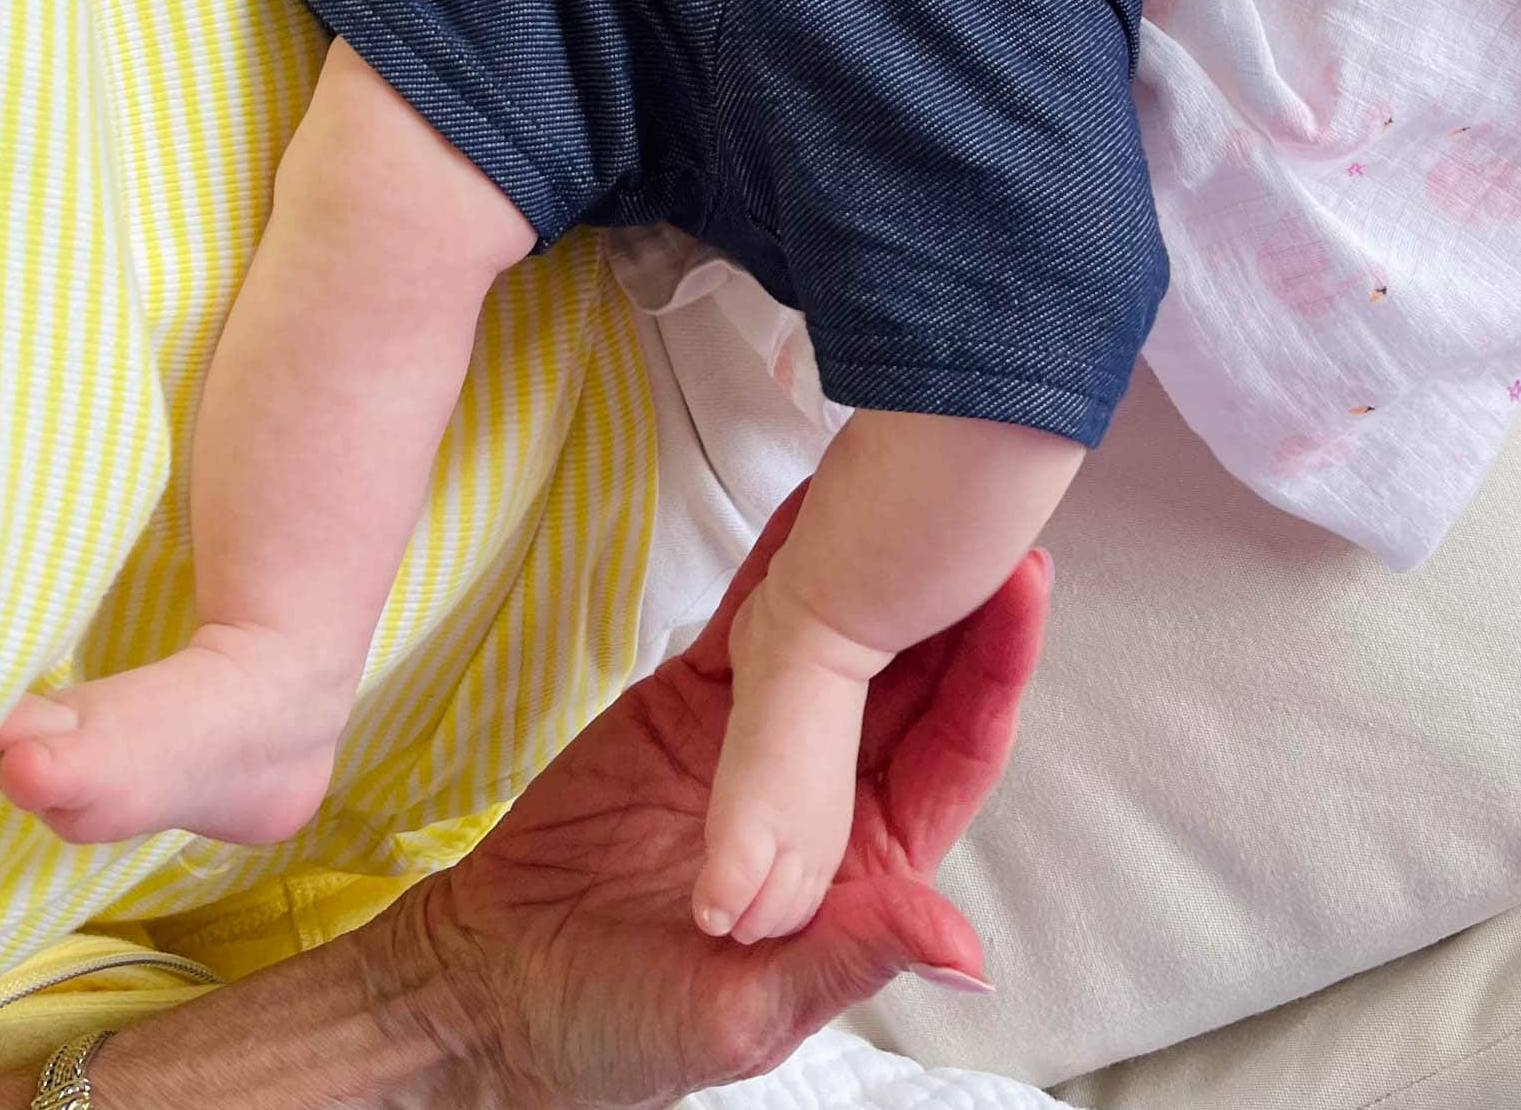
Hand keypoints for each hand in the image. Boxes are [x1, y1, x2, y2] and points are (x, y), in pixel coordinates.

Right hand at [375, 488, 1047, 1109]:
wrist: (495, 988)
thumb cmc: (625, 1034)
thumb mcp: (747, 1017)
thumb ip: (848, 962)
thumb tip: (961, 948)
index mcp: (866, 866)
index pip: (951, 754)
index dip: (991, 674)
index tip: (1025, 591)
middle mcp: (831, 794)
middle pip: (913, 680)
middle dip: (954, 599)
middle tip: (986, 511)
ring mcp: (764, 741)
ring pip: (843, 638)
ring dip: (878, 569)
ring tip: (912, 484)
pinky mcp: (695, 705)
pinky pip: (752, 622)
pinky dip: (781, 563)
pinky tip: (812, 504)